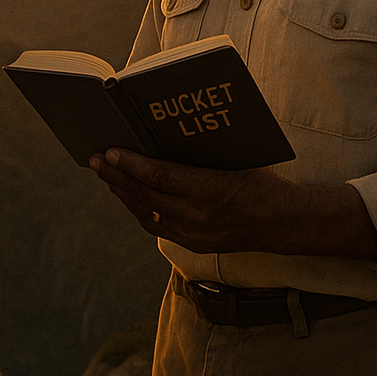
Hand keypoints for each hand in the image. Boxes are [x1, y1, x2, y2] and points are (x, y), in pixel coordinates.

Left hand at [90, 149, 376, 259]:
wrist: (281, 221)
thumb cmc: (259, 179)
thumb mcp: (231, 158)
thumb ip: (199, 153)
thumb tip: (164, 132)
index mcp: (210, 189)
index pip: (160, 176)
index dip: (131, 164)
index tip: (110, 151)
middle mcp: (198, 215)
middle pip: (146, 195)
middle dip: (117, 176)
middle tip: (95, 158)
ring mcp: (194, 233)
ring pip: (147, 212)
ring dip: (123, 193)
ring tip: (106, 175)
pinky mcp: (194, 243)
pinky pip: (157, 226)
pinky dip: (139, 209)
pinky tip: (128, 196)